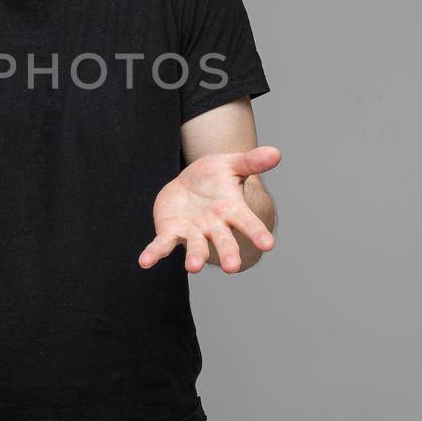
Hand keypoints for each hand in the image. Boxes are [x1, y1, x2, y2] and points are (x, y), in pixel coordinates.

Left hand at [138, 146, 280, 273]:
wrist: (189, 183)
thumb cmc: (215, 176)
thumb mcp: (231, 164)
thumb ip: (251, 161)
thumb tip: (276, 152)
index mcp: (232, 210)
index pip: (247, 222)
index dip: (257, 232)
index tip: (268, 244)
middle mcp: (215, 226)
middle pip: (223, 241)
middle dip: (228, 252)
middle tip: (231, 267)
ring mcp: (193, 232)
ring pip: (196, 247)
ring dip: (195, 257)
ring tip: (193, 267)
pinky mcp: (171, 233)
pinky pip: (162, 245)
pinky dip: (154, 253)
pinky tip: (145, 261)